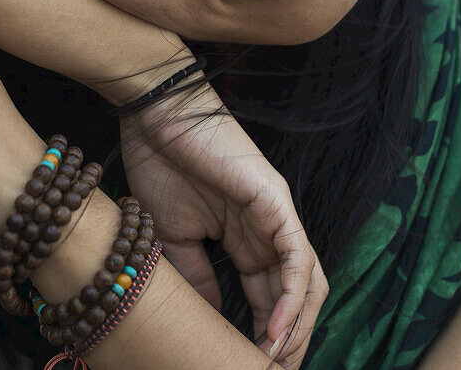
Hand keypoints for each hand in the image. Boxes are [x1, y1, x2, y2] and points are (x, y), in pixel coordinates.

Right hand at [120, 78, 328, 369]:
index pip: (268, 297)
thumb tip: (211, 319)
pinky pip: (297, 259)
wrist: (154, 116)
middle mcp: (271, 231)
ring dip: (295, 329)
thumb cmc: (160, 164)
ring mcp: (278, 217)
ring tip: (274, 361)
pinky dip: (290, 299)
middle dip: (288, 342)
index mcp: (247, 239)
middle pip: (296, 297)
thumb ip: (197, 277)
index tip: (248, 366)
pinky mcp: (276, 203)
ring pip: (306, 284)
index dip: (264, 335)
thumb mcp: (173, 236)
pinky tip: (275, 331)